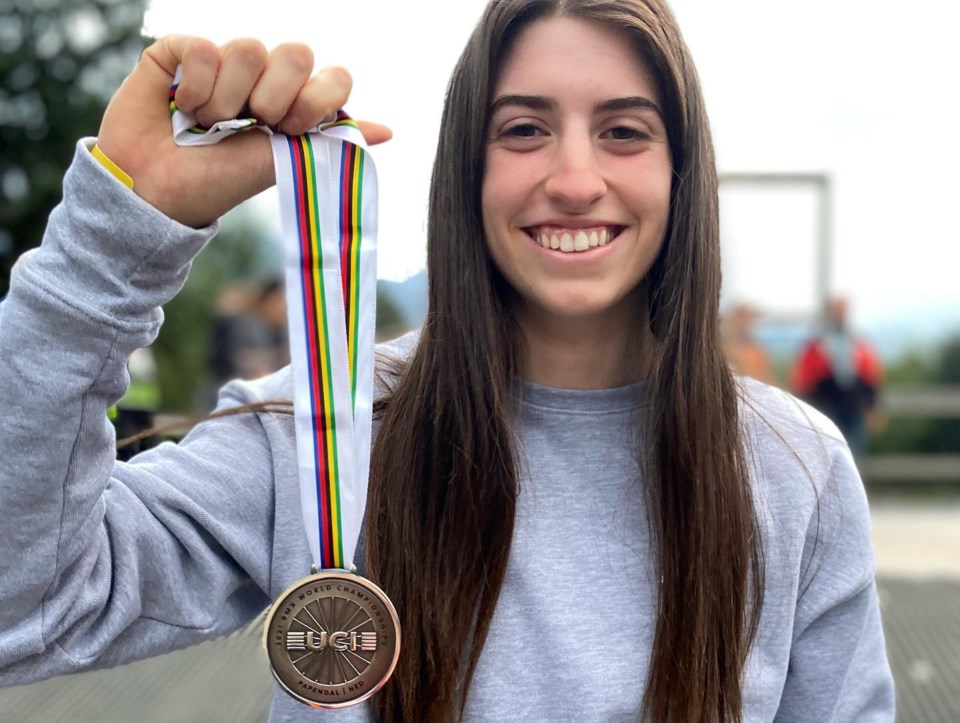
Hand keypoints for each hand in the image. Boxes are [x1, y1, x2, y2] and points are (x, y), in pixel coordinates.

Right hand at [96, 36, 390, 227]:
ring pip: (248, 48)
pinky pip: (204, 47)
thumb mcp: (280, 163)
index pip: (334, 75)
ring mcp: (224, 61)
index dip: (316, 99)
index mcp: (294, 102)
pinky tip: (180, 106)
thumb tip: (387, 131)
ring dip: (228, 100)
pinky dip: (194, 86)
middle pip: (297, 51)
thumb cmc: (219, 181)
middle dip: (274, 97)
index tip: (290, 129)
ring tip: (207, 124)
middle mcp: (263, 77)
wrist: (158, 191)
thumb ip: (328, 140)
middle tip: (249, 125)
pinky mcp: (181, 50)